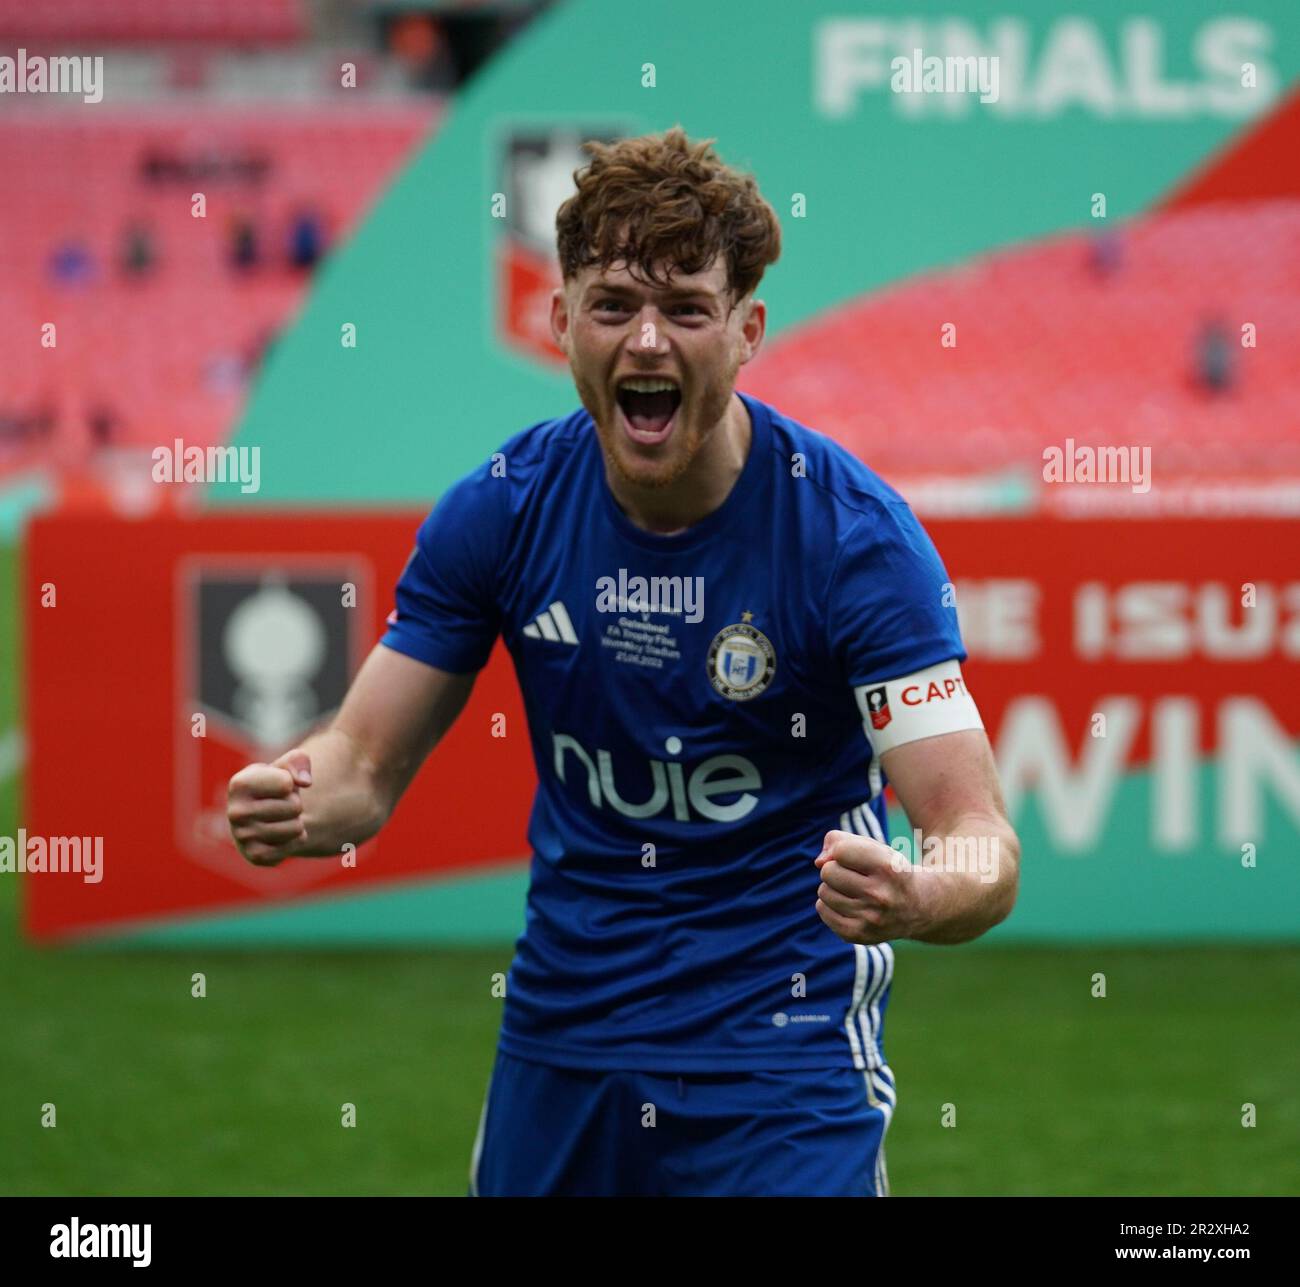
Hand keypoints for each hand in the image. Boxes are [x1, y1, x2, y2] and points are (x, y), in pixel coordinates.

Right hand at [227, 749, 312, 866]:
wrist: (264, 815)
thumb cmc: (276, 785)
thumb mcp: (287, 765)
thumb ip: (299, 760)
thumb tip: (305, 781)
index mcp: (239, 784)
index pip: (287, 783)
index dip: (290, 783)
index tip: (278, 786)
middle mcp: (235, 812)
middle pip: (295, 807)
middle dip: (295, 804)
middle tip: (280, 805)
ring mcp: (243, 837)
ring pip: (296, 827)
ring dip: (296, 822)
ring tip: (280, 818)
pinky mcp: (255, 856)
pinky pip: (294, 846)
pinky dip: (296, 839)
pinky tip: (282, 834)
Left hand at [813, 829, 932, 944]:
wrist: (919, 908)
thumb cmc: (889, 871)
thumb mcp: (875, 847)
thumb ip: (840, 841)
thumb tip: (818, 862)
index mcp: (889, 869)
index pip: (841, 850)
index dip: (843, 850)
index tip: (857, 857)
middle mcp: (881, 896)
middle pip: (828, 871)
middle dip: (836, 869)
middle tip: (856, 876)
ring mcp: (870, 919)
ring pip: (823, 891)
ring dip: (833, 887)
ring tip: (854, 890)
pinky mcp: (858, 935)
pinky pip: (822, 910)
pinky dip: (829, 904)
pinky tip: (849, 904)